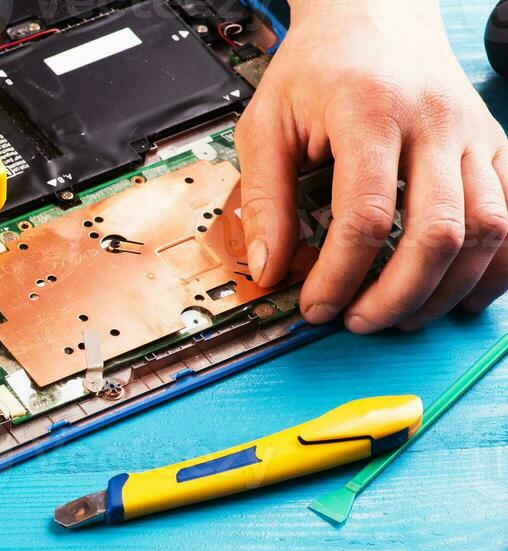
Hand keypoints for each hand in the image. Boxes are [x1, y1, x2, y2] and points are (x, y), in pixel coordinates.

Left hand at [235, 0, 507, 332]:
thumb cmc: (317, 66)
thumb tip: (268, 270)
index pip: (366, 217)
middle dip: (398, 294)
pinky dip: (495, 264)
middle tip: (359, 320)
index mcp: (370, 114)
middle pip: (439, 232)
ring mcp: (472, 132)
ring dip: (447, 288)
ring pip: (488, 229)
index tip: (316, 306)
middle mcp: (434, 123)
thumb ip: (264, 200)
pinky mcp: (493, 143)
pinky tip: (460, 293)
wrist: (373, 10)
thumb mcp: (266, 125)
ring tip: (402, 316)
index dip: (341, 276)